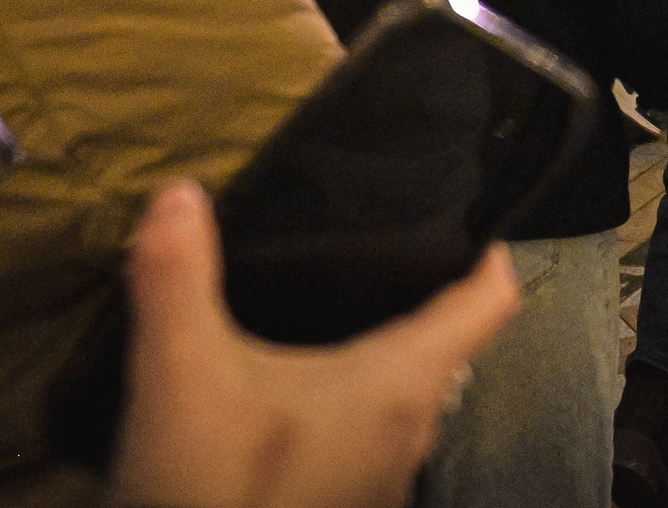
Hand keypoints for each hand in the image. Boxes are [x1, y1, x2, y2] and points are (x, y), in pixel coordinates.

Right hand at [108, 179, 518, 507]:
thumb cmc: (212, 495)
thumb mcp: (180, 380)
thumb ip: (177, 279)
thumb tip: (177, 191)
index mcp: (402, 384)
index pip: (490, 303)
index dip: (488, 253)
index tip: (468, 215)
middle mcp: (411, 433)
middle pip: (448, 347)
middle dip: (423, 296)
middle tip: (380, 247)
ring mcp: (382, 483)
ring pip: (406, 398)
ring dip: (382, 356)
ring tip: (337, 308)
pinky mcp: (345, 506)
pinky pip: (369, 439)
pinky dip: (349, 405)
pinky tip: (296, 395)